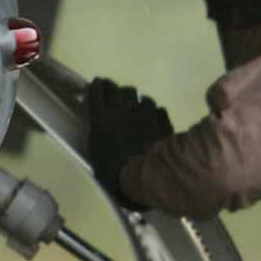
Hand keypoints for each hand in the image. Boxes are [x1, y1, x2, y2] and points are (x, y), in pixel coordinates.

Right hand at [86, 78, 173, 202]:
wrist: (144, 176)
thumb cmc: (114, 171)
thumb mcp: (97, 152)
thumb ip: (100, 132)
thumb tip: (102, 124)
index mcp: (103, 118)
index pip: (98, 91)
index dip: (98, 86)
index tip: (98, 84)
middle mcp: (124, 110)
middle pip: (120, 89)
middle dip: (117, 90)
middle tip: (115, 95)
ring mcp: (146, 115)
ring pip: (142, 97)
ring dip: (138, 101)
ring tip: (137, 108)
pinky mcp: (162, 122)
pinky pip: (159, 110)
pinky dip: (155, 112)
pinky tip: (154, 118)